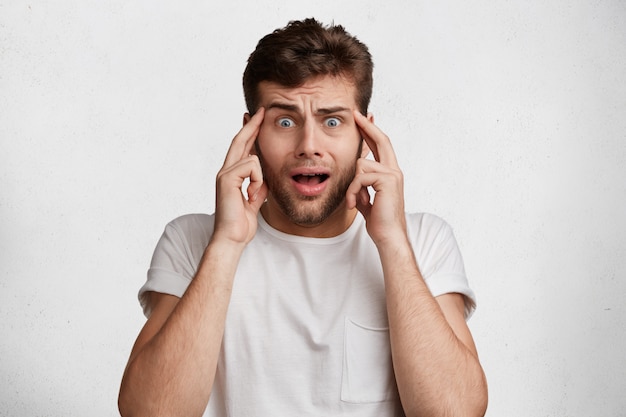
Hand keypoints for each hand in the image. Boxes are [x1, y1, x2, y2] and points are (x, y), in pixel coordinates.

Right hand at [212, 108, 267, 245]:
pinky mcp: (226, 178)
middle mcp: (225, 171)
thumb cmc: (241, 224)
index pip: (241, 148)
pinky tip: (251, 197)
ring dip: (260, 178)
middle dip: (251, 125)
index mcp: (231, 175)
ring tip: (253, 197)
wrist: (231, 238)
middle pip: (239, 140)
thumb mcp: (255, 200)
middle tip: (260, 112)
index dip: (249, 132)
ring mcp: (224, 174)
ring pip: (251, 156)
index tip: (255, 119)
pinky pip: (252, 167)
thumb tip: (265, 178)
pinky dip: (258, 183)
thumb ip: (258, 187)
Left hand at [346, 111, 406, 246]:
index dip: (372, 131)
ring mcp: (393, 174)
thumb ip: (364, 183)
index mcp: (390, 173)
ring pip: (361, 164)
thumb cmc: (379, 220)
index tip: (365, 118)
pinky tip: (356, 204)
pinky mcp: (387, 180)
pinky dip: (353, 192)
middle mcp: (394, 170)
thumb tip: (357, 172)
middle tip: (355, 114)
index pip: (382, 146)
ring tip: (355, 202)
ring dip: (352, 186)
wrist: (388, 235)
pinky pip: (360, 177)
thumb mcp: (367, 197)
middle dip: (367, 126)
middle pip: (381, 140)